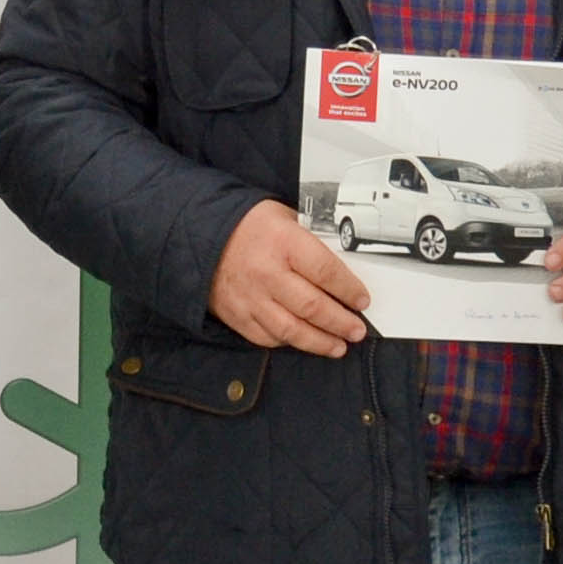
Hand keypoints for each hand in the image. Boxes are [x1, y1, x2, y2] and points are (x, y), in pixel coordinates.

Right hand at [209, 202, 370, 356]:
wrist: (200, 235)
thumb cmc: (248, 226)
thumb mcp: (284, 217)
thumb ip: (312, 241)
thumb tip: (341, 269)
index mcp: (284, 242)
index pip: (326, 272)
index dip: (349, 290)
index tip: (362, 301)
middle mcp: (267, 272)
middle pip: (313, 307)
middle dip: (341, 322)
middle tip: (357, 330)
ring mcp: (251, 297)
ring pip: (292, 330)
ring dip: (320, 342)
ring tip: (339, 346)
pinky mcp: (237, 315)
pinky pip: (268, 337)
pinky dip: (289, 342)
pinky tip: (304, 341)